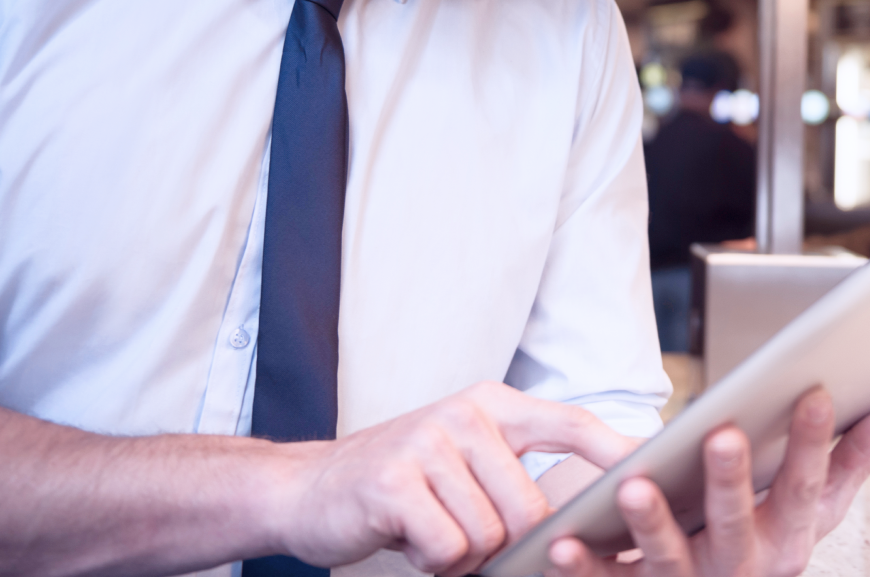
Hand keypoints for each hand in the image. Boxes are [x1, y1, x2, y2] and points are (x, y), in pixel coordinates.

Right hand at [270, 381, 636, 576]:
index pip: (567, 422)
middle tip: (461, 535)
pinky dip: (432, 561)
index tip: (657, 466)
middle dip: (504, 543)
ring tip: (429, 528)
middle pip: (531, 508)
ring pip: (490, 535)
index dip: (613, 447)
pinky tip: (407, 536)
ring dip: (462, 554)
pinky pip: (448, 548)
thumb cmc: (400, 483)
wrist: (310, 487)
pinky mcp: (395, 479)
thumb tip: (575, 519)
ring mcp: (428, 441)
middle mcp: (464, 415)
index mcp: (488, 406)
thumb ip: (513, 476)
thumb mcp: (460, 463)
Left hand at [545, 388, 869, 576]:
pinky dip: (584, 566)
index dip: (811, 443)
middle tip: (722, 436)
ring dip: (651, 523)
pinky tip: (564, 542)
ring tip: (633, 486)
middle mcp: (739, 566)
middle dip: (729, 481)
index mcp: (783, 538)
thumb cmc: (763, 537)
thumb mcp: (806, 510)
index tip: (810, 393)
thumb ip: (839, 466)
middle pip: (734, 523)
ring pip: (669, 557)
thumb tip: (866, 411)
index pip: (801, 488)